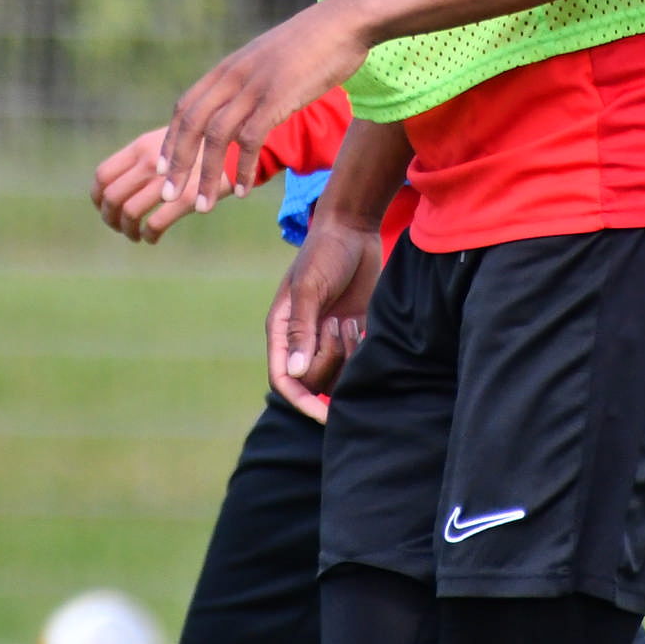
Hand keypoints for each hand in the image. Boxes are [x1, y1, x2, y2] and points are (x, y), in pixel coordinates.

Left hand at [92, 128, 227, 243]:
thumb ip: (148, 155)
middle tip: (120, 227)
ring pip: (129, 213)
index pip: (103, 175)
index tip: (104, 209)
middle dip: (110, 219)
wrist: (243, 144)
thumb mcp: (171, 138)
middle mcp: (151, 162)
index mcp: (143, 146)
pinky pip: (154, 224)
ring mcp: (169, 180)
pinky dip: (148, 236)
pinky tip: (153, 238)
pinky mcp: (187, 198)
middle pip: (111, 197)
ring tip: (136, 235)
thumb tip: (122, 179)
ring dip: (128, 231)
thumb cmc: (206, 143)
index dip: (97, 197)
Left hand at [158, 0, 368, 212]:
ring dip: (206, 174)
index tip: (164, 168)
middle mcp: (234, 75)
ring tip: (203, 206)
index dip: (172, 139)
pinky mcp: (278, 96)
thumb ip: (251, 77)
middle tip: (168, 194)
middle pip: (192, 123)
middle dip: (178, 162)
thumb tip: (244, 99)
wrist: (344, 20)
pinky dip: (242, 168)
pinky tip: (243, 190)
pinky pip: (250, 140)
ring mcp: (255, 86)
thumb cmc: (314, 41)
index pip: (186, 106)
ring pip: (216, 136)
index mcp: (229, 67)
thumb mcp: (270, 57)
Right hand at [265, 215, 381, 422]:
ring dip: (346, 356)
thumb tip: (295, 375)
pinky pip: (355, 361)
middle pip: (311, 379)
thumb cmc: (325, 251)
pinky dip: (360, 351)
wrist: (354, 228)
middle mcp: (303, 338)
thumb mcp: (310, 286)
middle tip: (338, 325)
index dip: (300, 402)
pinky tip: (362, 324)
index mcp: (282, 329)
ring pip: (335, 374)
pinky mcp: (351, 330)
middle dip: (329, 360)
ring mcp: (328, 335)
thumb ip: (301, 330)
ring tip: (350, 322)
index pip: (284, 379)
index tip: (322, 415)